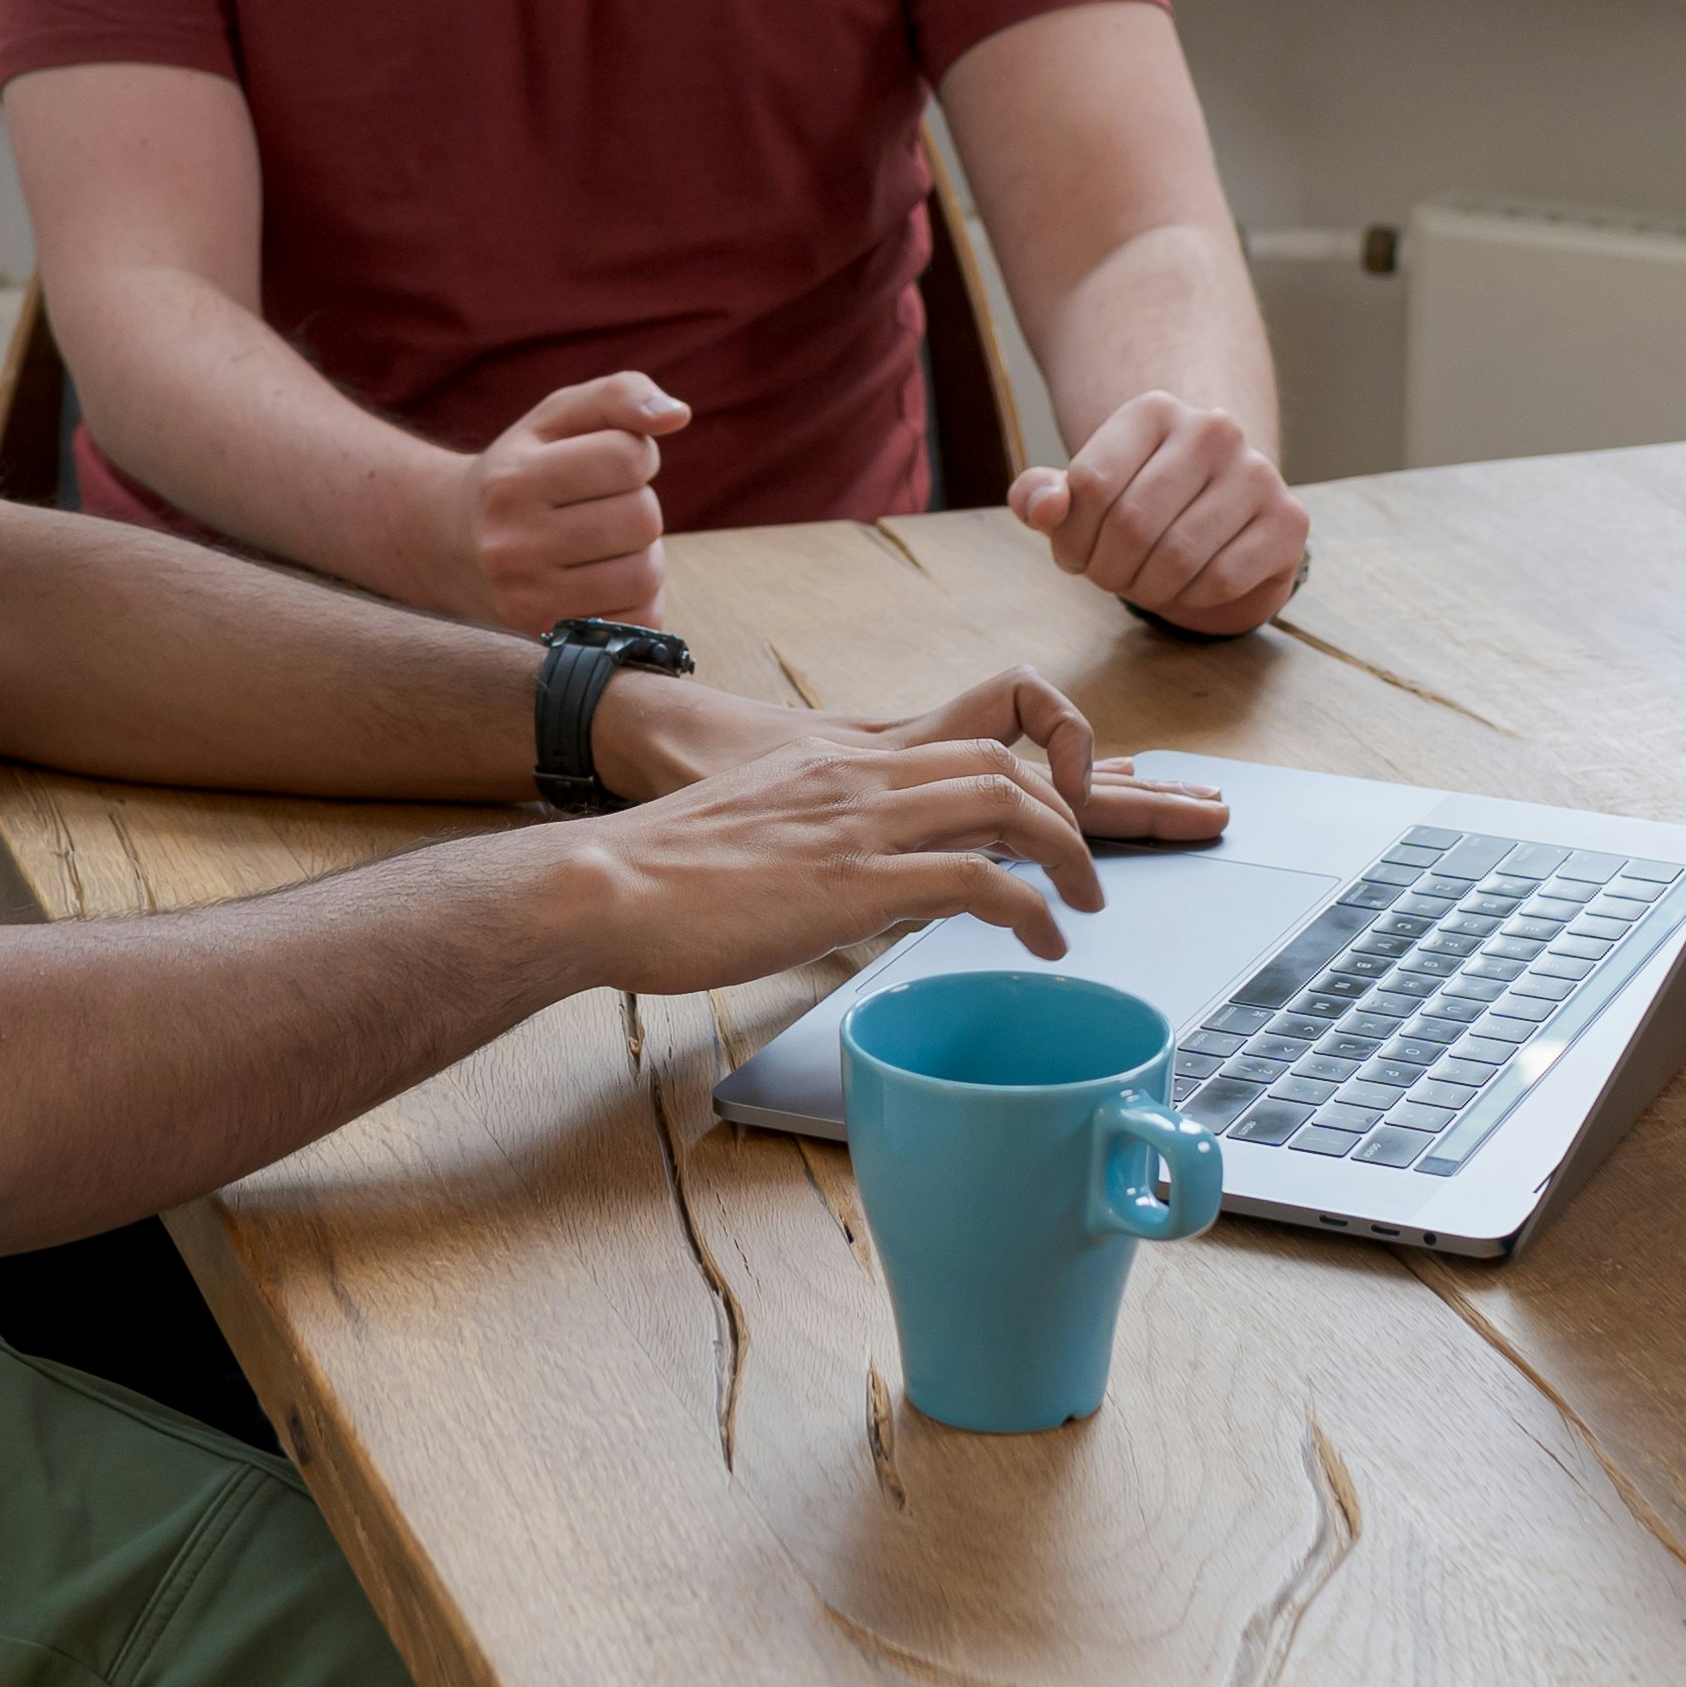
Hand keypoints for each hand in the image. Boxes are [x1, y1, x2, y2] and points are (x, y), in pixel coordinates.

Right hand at [443, 370, 681, 631]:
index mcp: (514, 479)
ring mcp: (527, 599)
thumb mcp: (557, 417)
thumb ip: (620, 395)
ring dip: (643, 554)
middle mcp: (512, 543)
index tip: (610, 463)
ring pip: (646, 574)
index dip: (637, 454)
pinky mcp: (548, 638)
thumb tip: (678, 414)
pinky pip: (639, 621)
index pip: (627, 457)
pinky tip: (605, 580)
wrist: (450, 545)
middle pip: (642, 518)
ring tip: (607, 545)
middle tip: (606, 507)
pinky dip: (638, 598)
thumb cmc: (523, 468)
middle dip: (639, 505)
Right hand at [559, 697, 1115, 992]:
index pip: (965, 744)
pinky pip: (975, 877)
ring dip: (1067, 855)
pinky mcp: (851, 880)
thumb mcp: (759, 833)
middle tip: (1084, 874)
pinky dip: (1028, 908)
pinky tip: (1041, 941)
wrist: (601, 885)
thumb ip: (820, 840)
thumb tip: (870, 883)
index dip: (1029, 780)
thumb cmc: (664, 877)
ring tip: (1084, 907)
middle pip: (1004, 767)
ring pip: (1006, 805)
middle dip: (1067, 816)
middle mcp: (858, 777)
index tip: (1048, 829)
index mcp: (836, 763)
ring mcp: (857, 824)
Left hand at [1011, 394, 1309, 635]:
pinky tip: (1187, 588)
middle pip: (1132, 522)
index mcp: (1153, 410)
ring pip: (1177, 555)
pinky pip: (1221, 579)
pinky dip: (1191, 599)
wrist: (1220, 519)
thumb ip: (1041, 497)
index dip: (1070, 538)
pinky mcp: (1289, 520)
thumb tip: (1045, 508)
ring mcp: (1257, 472)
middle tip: (1109, 579)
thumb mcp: (1081, 498)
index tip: (1074, 556)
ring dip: (1146, 589)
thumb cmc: (1139, 506)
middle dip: (1107, 570)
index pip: (1090, 483)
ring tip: (1143, 585)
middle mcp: (1212, 430)